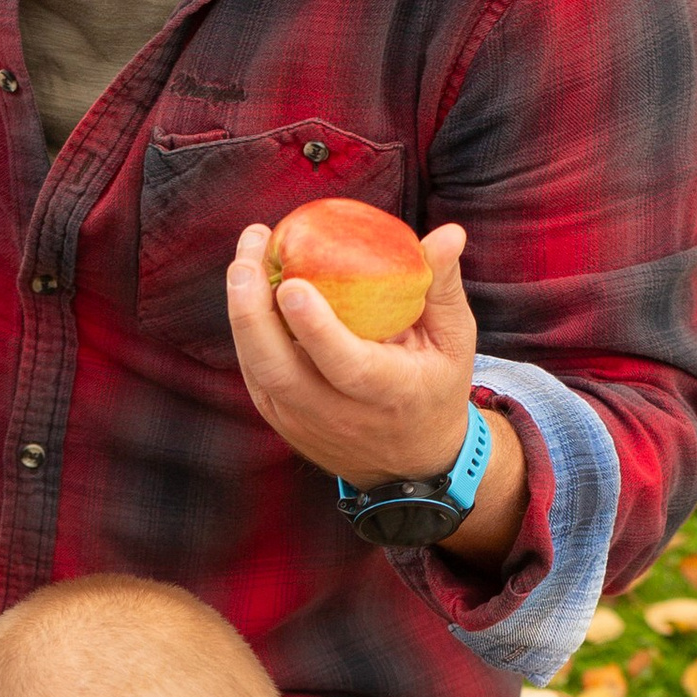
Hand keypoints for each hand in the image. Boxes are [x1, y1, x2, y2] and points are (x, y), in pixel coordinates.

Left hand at [225, 219, 522, 562]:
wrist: (409, 464)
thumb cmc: (434, 386)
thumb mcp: (454, 341)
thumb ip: (443, 286)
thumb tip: (448, 232)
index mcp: (390, 395)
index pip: (346, 366)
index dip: (315, 328)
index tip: (292, 285)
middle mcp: (339, 416)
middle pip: (280, 370)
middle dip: (253, 310)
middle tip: (250, 255)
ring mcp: (304, 421)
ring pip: (259, 370)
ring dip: (242, 313)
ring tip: (246, 259)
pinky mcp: (282, 420)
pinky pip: (255, 372)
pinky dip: (246, 330)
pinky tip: (248, 286)